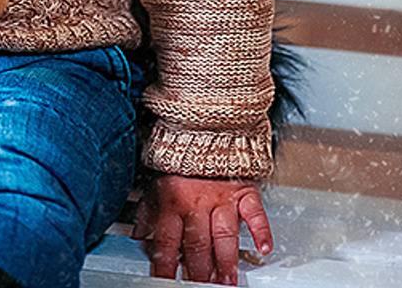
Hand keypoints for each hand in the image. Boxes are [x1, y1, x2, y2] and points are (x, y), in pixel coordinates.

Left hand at [133, 173, 271, 284]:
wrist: (203, 129)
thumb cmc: (180, 160)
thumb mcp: (157, 184)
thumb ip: (148, 213)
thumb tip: (138, 237)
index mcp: (172, 201)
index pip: (166, 240)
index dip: (165, 265)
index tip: (166, 282)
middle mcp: (196, 202)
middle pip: (197, 243)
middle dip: (199, 270)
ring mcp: (221, 197)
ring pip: (224, 234)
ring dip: (226, 260)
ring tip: (228, 281)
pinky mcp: (243, 191)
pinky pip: (254, 213)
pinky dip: (261, 231)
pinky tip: (262, 248)